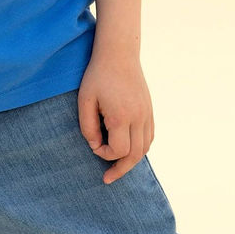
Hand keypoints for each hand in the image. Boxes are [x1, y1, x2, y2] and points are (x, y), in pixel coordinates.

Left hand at [78, 50, 153, 183]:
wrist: (119, 54)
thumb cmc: (98, 76)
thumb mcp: (85, 100)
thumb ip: (87, 127)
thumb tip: (95, 146)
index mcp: (122, 116)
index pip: (118, 150)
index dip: (104, 154)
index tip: (93, 145)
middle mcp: (139, 118)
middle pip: (135, 155)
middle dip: (120, 168)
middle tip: (107, 178)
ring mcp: (147, 114)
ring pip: (145, 148)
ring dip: (132, 160)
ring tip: (118, 167)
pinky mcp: (149, 110)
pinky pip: (149, 137)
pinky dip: (140, 148)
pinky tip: (128, 150)